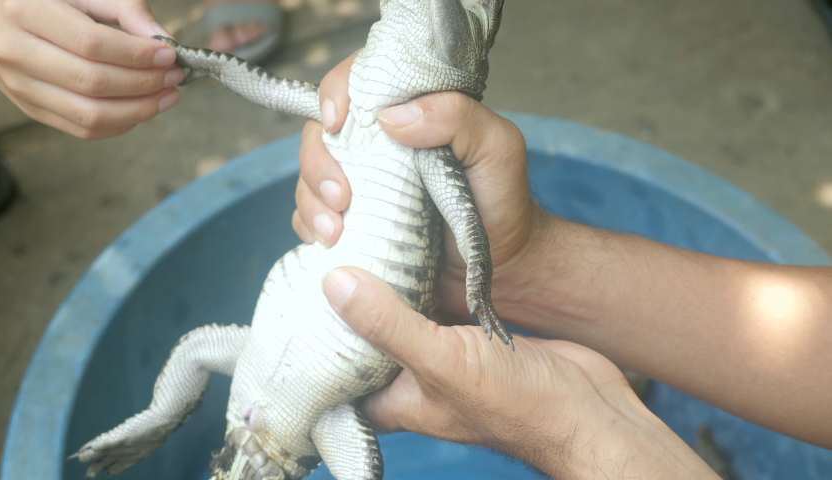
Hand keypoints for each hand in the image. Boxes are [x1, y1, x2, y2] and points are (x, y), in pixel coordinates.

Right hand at [0, 0, 181, 138]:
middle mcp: (14, 51)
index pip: (91, 44)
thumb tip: (164, 40)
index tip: (169, 54)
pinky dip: (120, 124)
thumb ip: (123, 8)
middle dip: (144, 84)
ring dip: (139, 111)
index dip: (136, 54)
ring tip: (167, 96)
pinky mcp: (29, 108)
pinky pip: (82, 129)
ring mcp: (18, 85)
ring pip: (89, 115)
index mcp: (24, 10)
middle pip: (92, 83)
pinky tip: (142, 108)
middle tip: (175, 76)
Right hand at [294, 53, 545, 321]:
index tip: (336, 121)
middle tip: (341, 197)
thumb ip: (457, 117)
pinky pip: (312, 217)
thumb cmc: (502, 201)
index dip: (336, 93)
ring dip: (312, 201)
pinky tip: (331, 243)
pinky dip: (311, 227)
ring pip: (310, 177)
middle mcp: (378, 144)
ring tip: (334, 230)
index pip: (358, 83)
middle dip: (317, 163)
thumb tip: (391, 116)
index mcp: (410, 112)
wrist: (503, 265)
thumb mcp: (497, 148)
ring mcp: (363, 184)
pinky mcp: (354, 222)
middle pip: (321, 133)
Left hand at [322, 266, 719, 478]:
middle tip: (323, 250)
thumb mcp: (442, 361)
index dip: (310, 337)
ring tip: (357, 236)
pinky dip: (419, 276)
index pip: (331, 372)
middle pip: (361, 334)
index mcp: (390, 401)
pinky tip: (408, 243)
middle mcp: (408, 378)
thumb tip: (334, 282)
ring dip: (383, 281)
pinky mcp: (463, 332)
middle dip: (344, 298)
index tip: (291, 294)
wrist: (586, 406)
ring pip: (395, 312)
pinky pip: (430, 300)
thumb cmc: (517, 402)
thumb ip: (388, 324)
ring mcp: (437, 354)